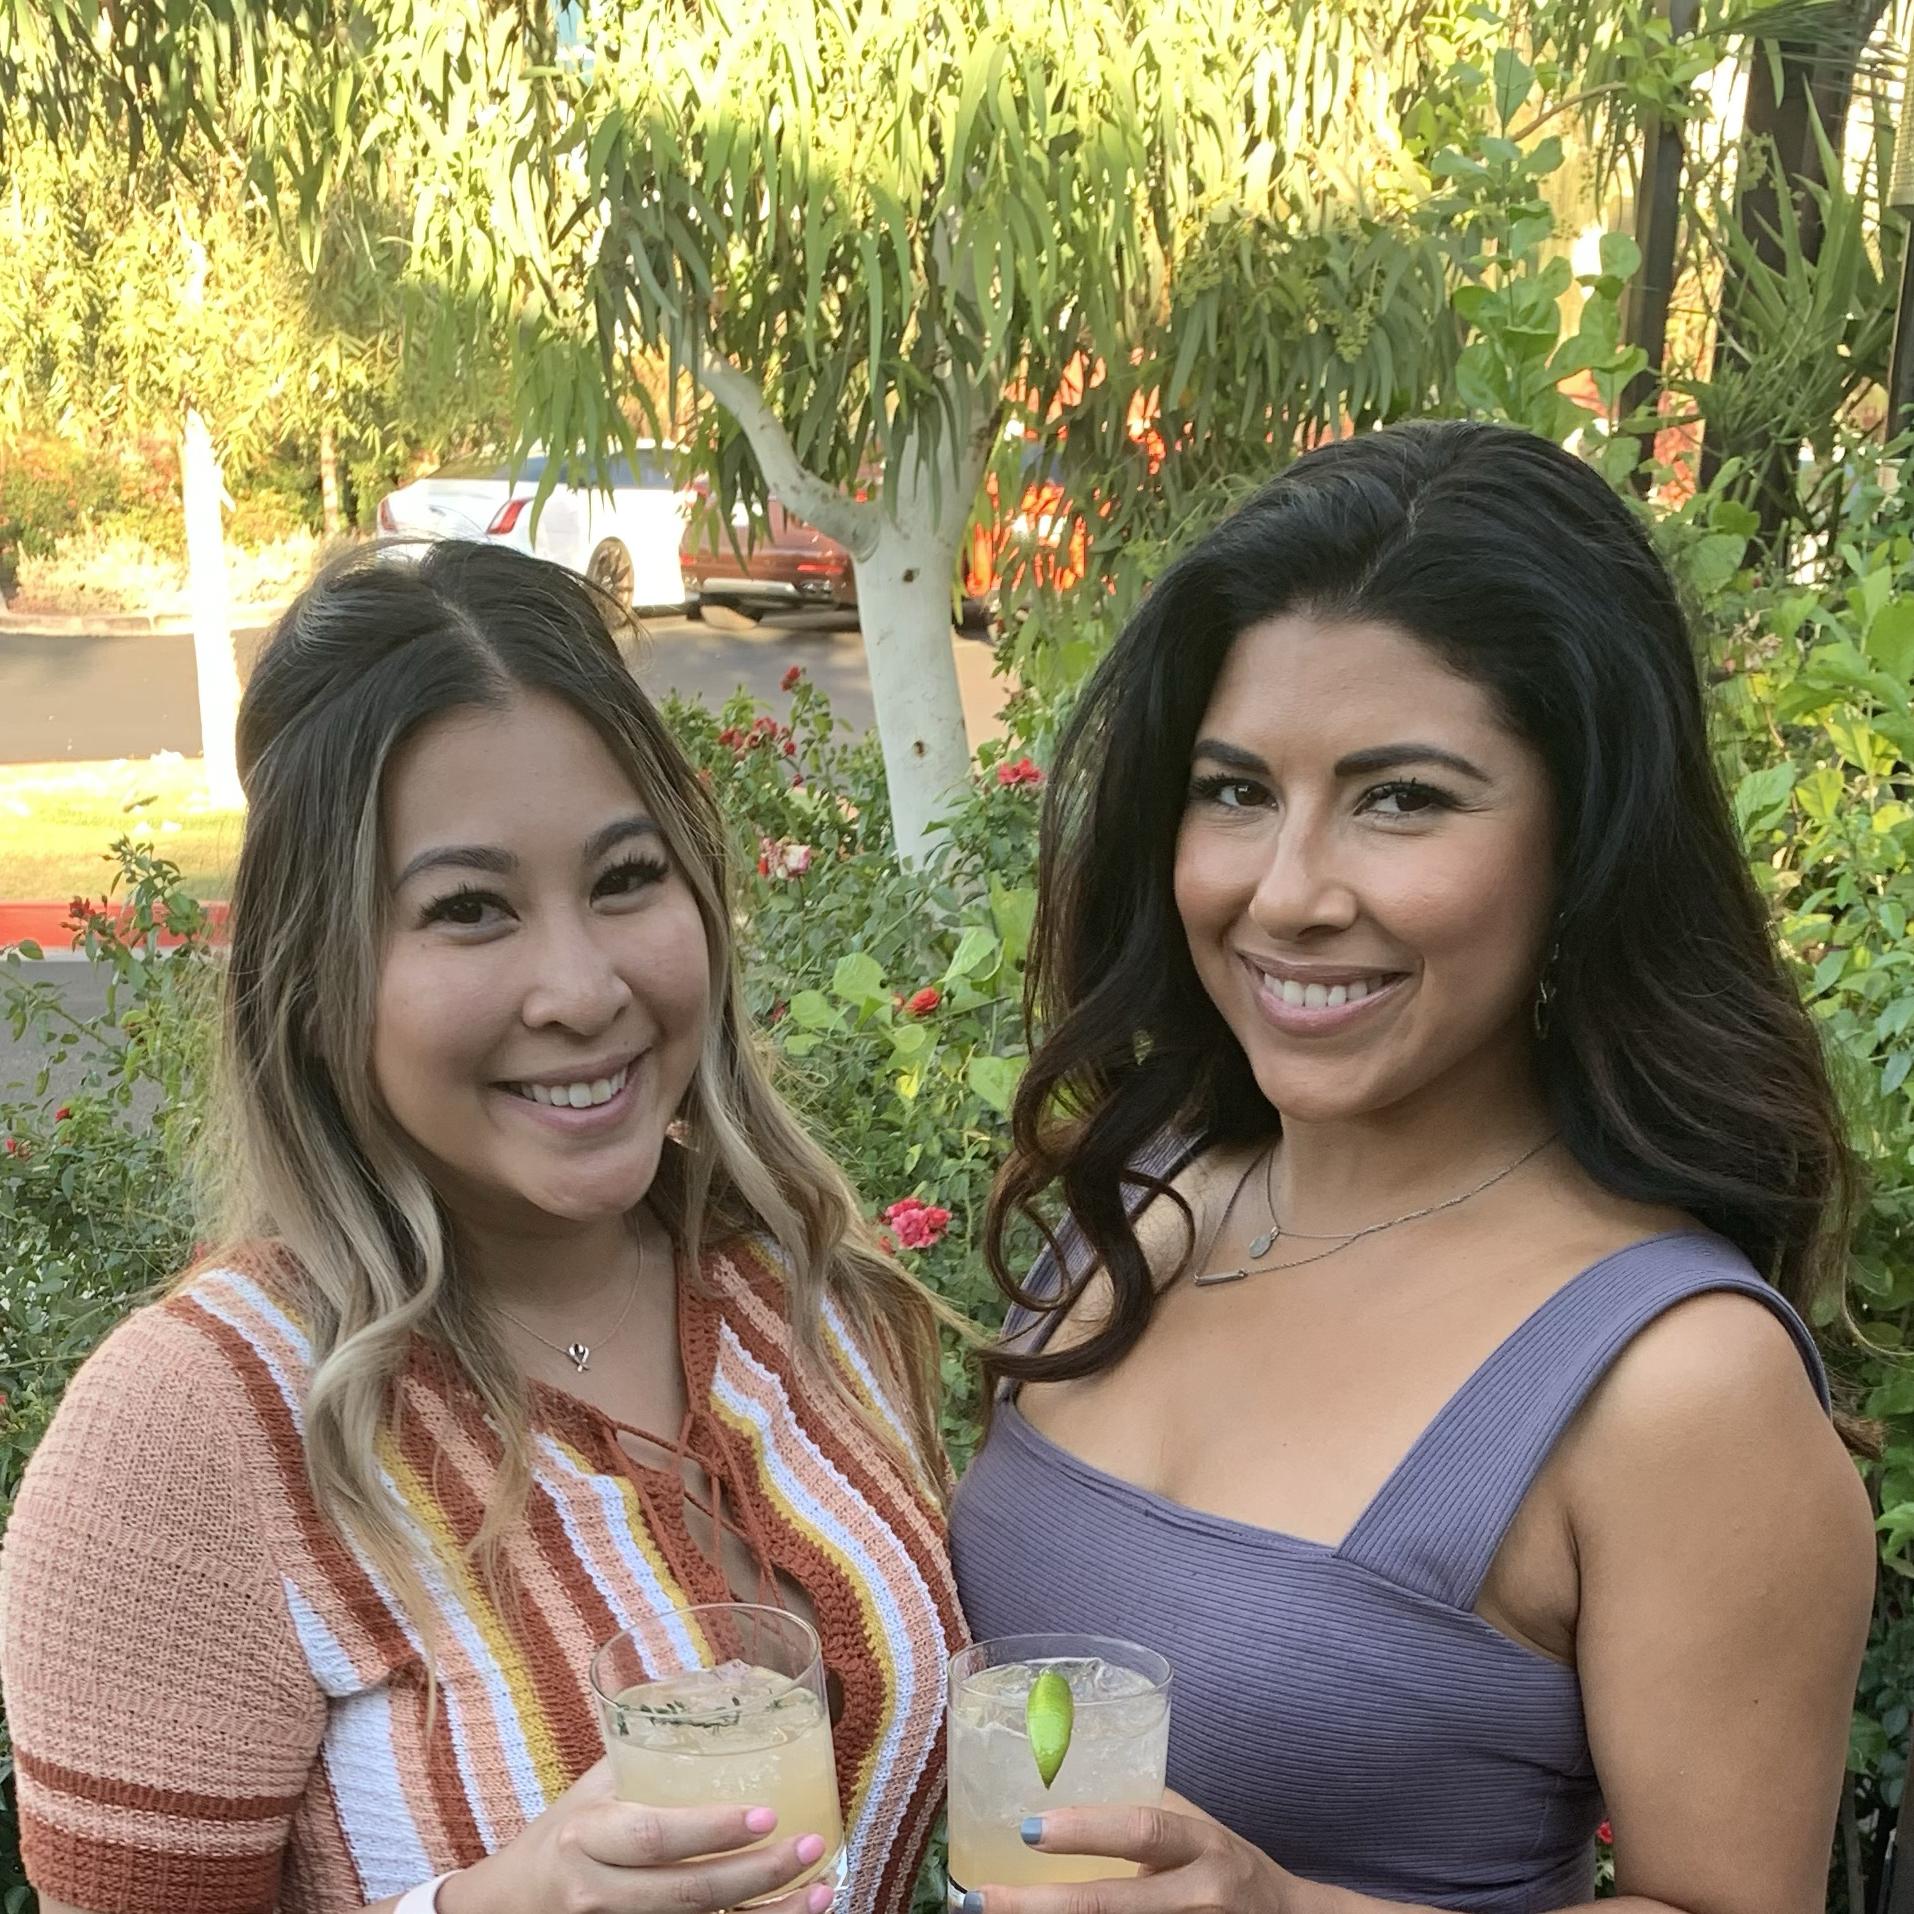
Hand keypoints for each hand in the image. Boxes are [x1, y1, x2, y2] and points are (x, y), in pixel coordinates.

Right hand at [439, 1758, 836, 1913]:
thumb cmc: (559, 1838)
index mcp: (588, 1837)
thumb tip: (722, 1695)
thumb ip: (646, 1756)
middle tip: (811, 1846)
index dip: (711, 1830)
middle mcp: (598, 1893)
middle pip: (686, 1893)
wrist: (505, 1909)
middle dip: (757, 1875)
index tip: (766, 1814)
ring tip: (819, 1894)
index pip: (654, 1837)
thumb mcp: (590, 1793)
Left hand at [958, 1792, 1307, 1913]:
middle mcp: (1199, 1896)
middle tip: (980, 1900)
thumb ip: (1138, 1812)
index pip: (1141, 1831)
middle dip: (1038, 1907)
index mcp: (1201, 1845)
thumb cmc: (1224, 1865)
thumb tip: (1056, 1781)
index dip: (1084, 1830)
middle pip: (1110, 1906)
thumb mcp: (1194, 1828)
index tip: (1028, 1830)